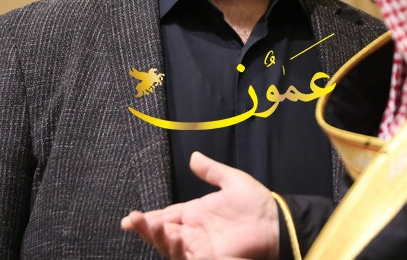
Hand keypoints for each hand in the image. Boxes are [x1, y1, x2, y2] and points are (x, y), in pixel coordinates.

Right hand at [121, 151, 279, 259]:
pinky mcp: (209, 259)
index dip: (148, 219)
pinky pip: (187, 258)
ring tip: (149, 226)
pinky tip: (171, 239)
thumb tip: (193, 157)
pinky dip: (176, 251)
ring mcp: (200, 248)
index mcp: (195, 214)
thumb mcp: (232, 181)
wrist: (275, 222)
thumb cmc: (257, 203)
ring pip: (170, 247)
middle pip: (162, 234)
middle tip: (132, 221)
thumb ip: (212, 171)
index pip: (166, 216)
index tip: (130, 218)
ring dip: (157, 238)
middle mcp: (194, 233)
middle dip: (146, 229)